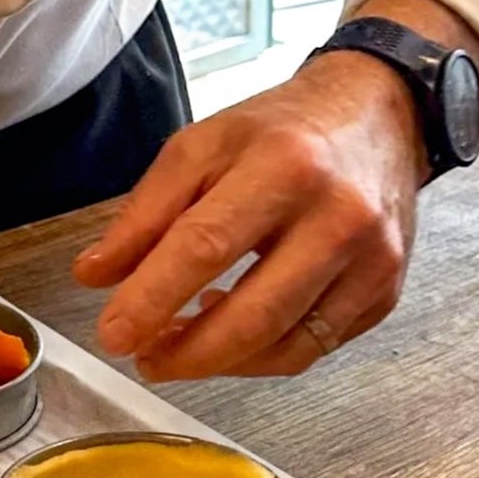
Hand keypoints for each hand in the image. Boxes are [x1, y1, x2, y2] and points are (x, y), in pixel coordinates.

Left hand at [71, 56, 423, 379]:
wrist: (381, 115)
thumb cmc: (282, 131)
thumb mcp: (202, 146)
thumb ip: (145, 212)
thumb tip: (93, 276)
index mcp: (283, 166)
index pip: (205, 245)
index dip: (152, 298)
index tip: (112, 335)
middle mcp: (337, 217)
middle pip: (254, 314)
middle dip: (187, 352)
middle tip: (142, 357)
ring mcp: (371, 262)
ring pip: (285, 346)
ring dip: (220, 362)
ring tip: (176, 347)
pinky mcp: (385, 293)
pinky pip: (313, 348)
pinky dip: (262, 355)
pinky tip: (233, 329)